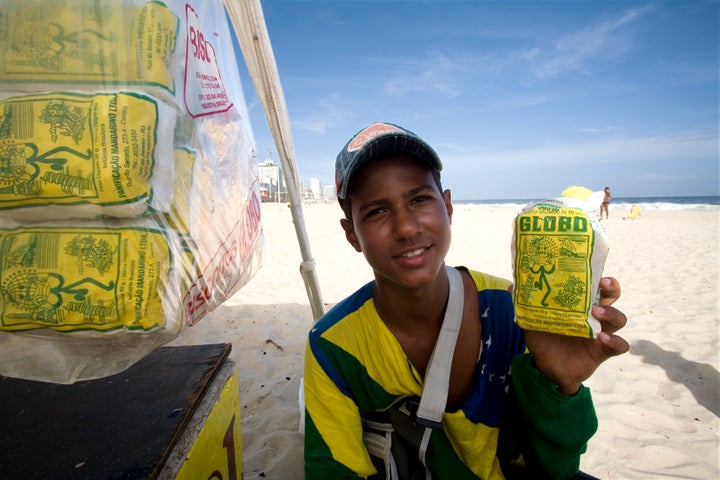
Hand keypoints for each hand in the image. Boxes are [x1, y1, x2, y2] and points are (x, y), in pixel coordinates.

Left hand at [520, 277, 629, 394]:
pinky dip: (615, 341)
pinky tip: (602, 338)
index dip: (597, 276)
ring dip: (611, 313)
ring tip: (596, 312)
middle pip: (612, 297)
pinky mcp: (603, 351)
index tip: (594, 271)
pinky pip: (619, 345)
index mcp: (580, 304)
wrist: (546, 369)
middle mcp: (594, 315)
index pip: (594, 286)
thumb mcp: (532, 322)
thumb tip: (512, 286)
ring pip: (619, 319)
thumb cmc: (543, 340)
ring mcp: (602, 332)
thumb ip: (525, 305)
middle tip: (603, 284)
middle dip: (611, 288)